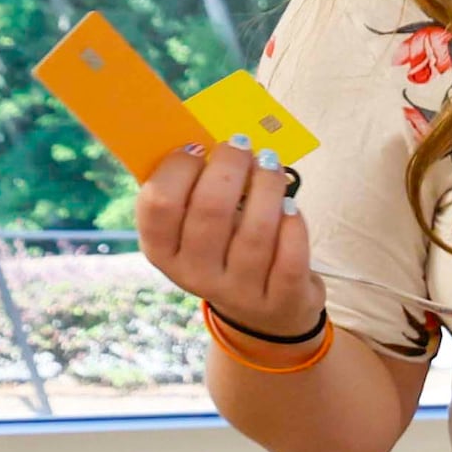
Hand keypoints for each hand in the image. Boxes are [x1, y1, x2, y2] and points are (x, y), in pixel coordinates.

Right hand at [135, 140, 322, 337]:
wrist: (266, 314)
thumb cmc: (227, 250)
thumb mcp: (196, 229)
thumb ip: (194, 191)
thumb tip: (207, 137)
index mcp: (163, 250)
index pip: (158, 204)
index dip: (177, 168)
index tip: (197, 146)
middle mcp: (195, 275)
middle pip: (210, 211)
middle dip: (229, 167)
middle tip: (242, 145)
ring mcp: (239, 292)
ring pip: (255, 231)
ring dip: (267, 187)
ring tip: (270, 164)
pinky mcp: (281, 299)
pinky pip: (290, 256)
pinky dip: (293, 224)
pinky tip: (291, 206)